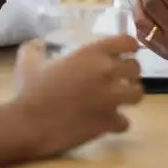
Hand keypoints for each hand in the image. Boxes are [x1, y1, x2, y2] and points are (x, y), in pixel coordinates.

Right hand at [11, 36, 142, 158]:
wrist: (30, 124)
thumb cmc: (30, 90)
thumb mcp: (29, 62)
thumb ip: (35, 48)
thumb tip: (37, 43)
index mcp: (91, 54)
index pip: (127, 42)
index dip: (127, 48)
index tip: (123, 53)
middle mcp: (107, 73)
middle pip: (136, 68)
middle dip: (128, 73)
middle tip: (116, 78)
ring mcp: (111, 99)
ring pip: (138, 94)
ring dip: (129, 96)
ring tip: (117, 100)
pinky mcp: (110, 122)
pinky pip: (125, 122)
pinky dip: (117, 123)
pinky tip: (106, 123)